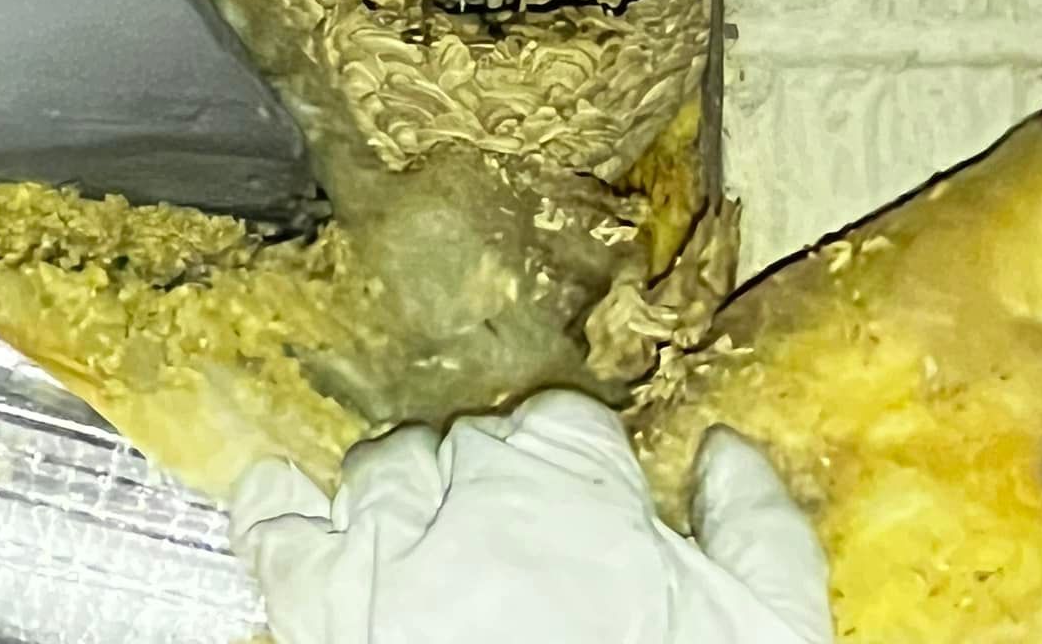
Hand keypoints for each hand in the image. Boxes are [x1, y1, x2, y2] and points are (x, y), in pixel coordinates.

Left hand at [230, 389, 832, 643]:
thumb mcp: (765, 631)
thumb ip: (760, 530)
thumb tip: (728, 453)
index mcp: (579, 483)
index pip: (563, 420)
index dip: (571, 466)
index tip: (579, 509)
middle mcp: (478, 494)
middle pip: (469, 440)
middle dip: (488, 486)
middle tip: (509, 553)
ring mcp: (390, 547)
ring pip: (382, 468)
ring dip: (401, 495)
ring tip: (423, 545)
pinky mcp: (323, 607)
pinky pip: (278, 529)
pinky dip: (276, 510)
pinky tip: (282, 506)